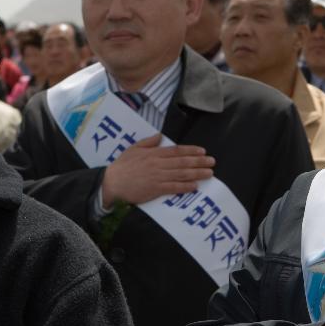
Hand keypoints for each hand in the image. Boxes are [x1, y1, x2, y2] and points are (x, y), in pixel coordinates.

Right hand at [101, 134, 215, 205]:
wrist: (112, 183)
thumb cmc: (122, 166)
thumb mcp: (133, 149)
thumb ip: (148, 142)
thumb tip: (160, 136)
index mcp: (154, 153)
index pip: (176, 150)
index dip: (191, 150)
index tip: (203, 151)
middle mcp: (158, 164)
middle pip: (183, 162)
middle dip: (199, 161)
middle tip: (212, 161)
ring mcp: (158, 176)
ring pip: (181, 174)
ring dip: (197, 173)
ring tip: (209, 173)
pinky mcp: (155, 189)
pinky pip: (173, 187)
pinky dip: (185, 187)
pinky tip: (195, 186)